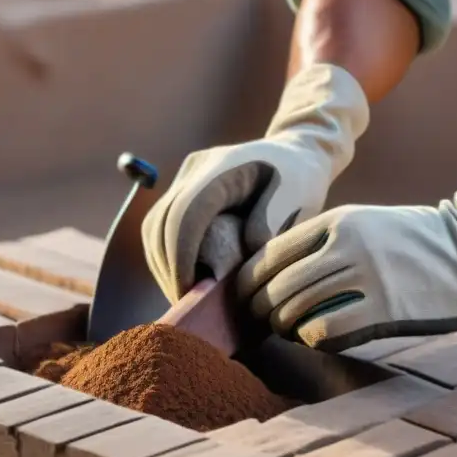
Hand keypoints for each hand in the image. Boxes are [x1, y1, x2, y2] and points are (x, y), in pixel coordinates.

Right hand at [142, 64, 368, 302]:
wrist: (295, 151)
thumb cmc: (301, 178)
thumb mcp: (298, 197)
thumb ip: (271, 222)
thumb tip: (245, 250)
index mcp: (222, 167)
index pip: (185, 214)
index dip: (181, 256)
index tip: (189, 293)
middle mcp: (195, 169)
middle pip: (161, 223)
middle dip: (169, 268)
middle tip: (186, 304)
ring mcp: (185, 178)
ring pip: (154, 227)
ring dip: (164, 265)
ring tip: (184, 296)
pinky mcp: (183, 191)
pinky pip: (163, 227)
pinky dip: (169, 256)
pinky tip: (186, 279)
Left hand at [238, 146, 456, 350]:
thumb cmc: (416, 243)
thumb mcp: (366, 224)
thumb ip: (325, 242)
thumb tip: (277, 275)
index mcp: (337, 221)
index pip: (271, 252)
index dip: (248, 280)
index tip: (244, 297)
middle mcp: (345, 245)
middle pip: (277, 285)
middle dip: (259, 309)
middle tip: (258, 323)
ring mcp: (365, 276)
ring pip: (295, 309)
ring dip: (283, 327)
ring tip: (287, 332)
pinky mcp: (384, 308)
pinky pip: (325, 331)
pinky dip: (311, 339)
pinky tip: (318, 338)